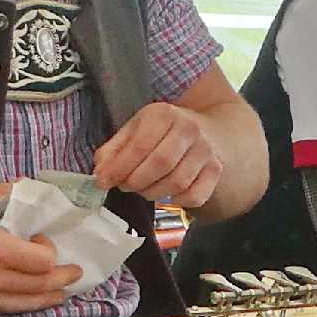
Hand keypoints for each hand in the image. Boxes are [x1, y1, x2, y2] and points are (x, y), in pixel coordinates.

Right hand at [0, 183, 75, 314]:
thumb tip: (20, 187)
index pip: (42, 262)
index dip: (51, 252)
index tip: (44, 240)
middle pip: (41, 288)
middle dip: (62, 280)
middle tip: (75, 273)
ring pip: (24, 305)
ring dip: (47, 299)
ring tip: (61, 293)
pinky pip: (1, 312)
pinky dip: (20, 307)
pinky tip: (25, 301)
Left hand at [91, 102, 225, 208]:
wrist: (204, 128)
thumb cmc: (162, 131)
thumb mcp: (134, 130)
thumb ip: (113, 150)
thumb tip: (101, 174)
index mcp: (164, 114)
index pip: (140, 146)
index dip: (119, 168)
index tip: (103, 181)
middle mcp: (189, 129)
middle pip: (160, 164)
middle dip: (136, 182)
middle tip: (125, 185)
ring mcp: (205, 150)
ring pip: (177, 183)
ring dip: (153, 193)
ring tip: (143, 188)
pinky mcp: (215, 170)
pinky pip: (196, 196)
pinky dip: (178, 201)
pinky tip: (166, 194)